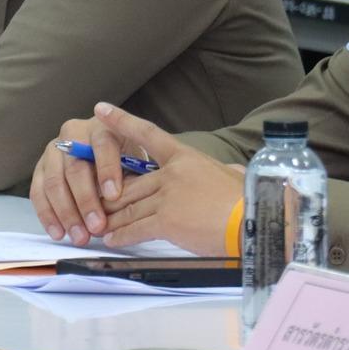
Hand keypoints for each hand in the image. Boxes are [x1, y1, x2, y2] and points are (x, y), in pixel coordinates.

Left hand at [29, 102, 240, 252]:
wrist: (252, 220)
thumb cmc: (248, 199)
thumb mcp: (231, 176)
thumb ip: (222, 173)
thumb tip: (230, 174)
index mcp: (185, 156)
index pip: (147, 134)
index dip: (121, 121)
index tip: (100, 110)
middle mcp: (171, 173)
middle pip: (131, 183)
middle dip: (111, 196)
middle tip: (96, 203)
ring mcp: (167, 196)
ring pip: (129, 207)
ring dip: (112, 219)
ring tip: (98, 225)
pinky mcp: (166, 221)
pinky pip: (136, 228)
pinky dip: (122, 235)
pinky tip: (112, 239)